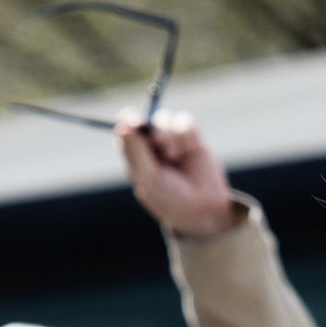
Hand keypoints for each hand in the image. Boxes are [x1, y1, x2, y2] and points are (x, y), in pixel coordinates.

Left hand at [119, 110, 239, 237]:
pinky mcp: (191, 138)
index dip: (127, 119)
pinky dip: (186, 134)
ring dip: (169, 135)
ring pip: (164, 118)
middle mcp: (151, 146)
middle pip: (145, 119)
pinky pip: (185, 121)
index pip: (125, 129)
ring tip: (174, 156)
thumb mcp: (149, 178)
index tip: (134, 122)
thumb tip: (121, 126)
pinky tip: (190, 150)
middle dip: (151, 127)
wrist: (204, 209)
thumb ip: (136, 151)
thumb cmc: (170, 198)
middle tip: (157, 141)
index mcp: (135, 155)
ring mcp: (171, 140)